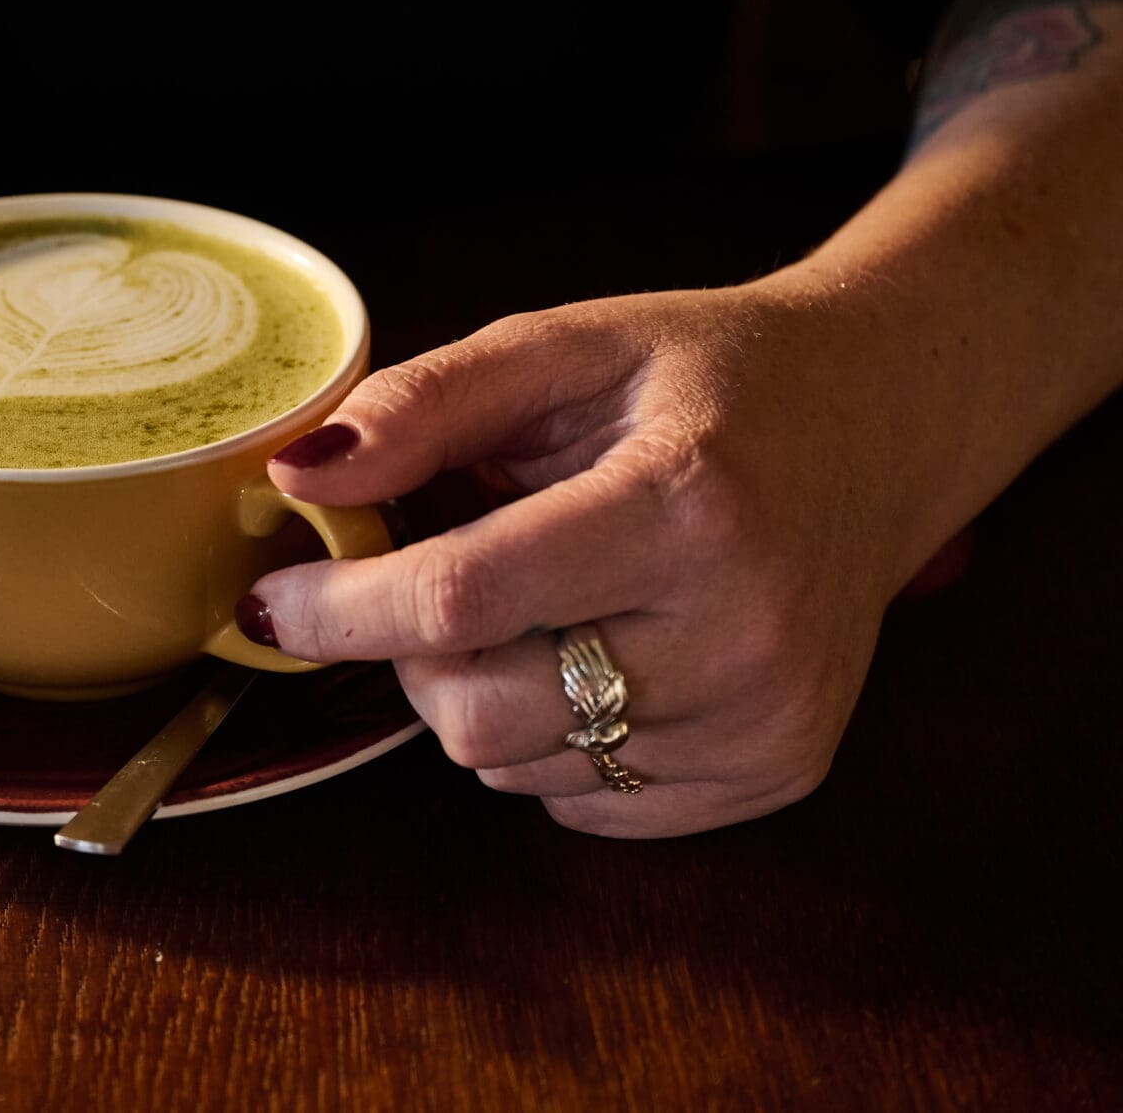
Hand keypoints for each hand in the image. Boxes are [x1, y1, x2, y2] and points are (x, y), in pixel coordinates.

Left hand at [237, 280, 957, 836]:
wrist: (877, 427)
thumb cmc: (706, 376)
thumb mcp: (564, 345)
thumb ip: (426, 404)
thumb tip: (301, 476)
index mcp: (684, 507)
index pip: (462, 599)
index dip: (341, 609)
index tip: (270, 599)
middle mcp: (739, 635)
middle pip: (477, 712)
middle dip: (411, 653)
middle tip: (430, 580)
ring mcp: (764, 722)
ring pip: (517, 767)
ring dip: (481, 694)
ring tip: (540, 598)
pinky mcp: (775, 775)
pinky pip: (585, 803)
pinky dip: (551, 738)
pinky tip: (598, 648)